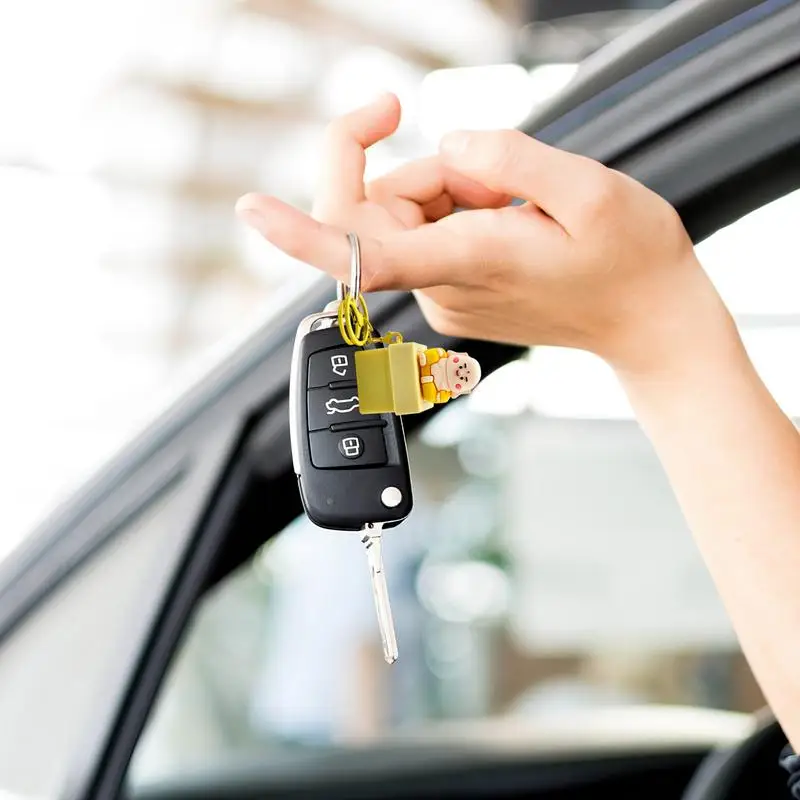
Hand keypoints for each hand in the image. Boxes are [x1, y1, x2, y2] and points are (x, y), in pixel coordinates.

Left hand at [236, 94, 725, 374]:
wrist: (647, 322)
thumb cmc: (630, 261)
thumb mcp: (592, 188)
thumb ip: (508, 159)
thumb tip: (448, 146)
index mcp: (469, 262)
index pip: (364, 253)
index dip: (301, 232)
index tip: (251, 210)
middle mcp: (441, 287)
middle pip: (379, 208)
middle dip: (426, 170)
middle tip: (501, 178)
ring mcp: (442, 295)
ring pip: (403, 216)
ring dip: (451, 189)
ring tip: (518, 207)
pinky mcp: (448, 294)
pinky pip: (423, 233)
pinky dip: (457, 210)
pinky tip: (508, 224)